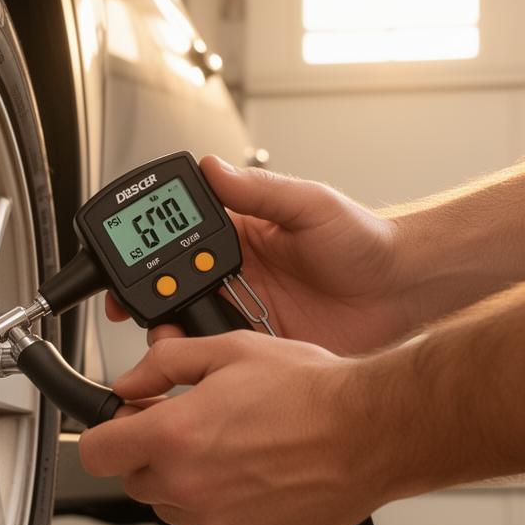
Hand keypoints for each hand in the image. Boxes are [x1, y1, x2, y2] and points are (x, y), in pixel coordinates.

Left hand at [78, 333, 384, 524]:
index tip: (121, 426)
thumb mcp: (228, 350)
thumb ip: (165, 363)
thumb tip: (130, 380)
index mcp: (173, 436)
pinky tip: (252, 474)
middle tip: (187, 427)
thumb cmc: (310, 391)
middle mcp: (187, 484)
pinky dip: (219, 504)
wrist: (370, 432)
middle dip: (149, 454)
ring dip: (182, 481)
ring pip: (169, 505)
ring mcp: (216, 519)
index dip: (105, 435)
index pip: (95, 452)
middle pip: (132, 479)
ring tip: (228, 449)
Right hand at [105, 156, 407, 354]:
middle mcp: (235, 270)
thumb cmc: (364, 240)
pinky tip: (196, 355)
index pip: (178, 234)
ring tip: (162, 330)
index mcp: (239, 232)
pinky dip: (201, 357)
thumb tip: (211, 167)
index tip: (122, 253)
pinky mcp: (259, 342)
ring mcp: (244, 307)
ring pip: (188, 318)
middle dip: (143, 293)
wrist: (403, 290)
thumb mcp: (308, 204)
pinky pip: (218, 351)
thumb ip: (258, 189)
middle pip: (172, 280)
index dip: (145, 245)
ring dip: (168, 326)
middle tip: (129, 302)